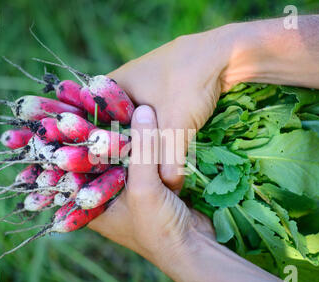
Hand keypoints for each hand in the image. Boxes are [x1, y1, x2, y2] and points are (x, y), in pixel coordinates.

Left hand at [88, 105, 309, 281]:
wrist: (194, 247)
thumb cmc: (158, 227)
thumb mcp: (144, 188)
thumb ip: (143, 149)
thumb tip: (143, 110)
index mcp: (90, 203)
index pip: (75, 166)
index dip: (75, 142)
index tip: (73, 115)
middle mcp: (105, 195)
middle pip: (101, 158)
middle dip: (105, 135)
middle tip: (103, 105)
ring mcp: (128, 190)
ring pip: (124, 157)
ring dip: (128, 138)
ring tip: (123, 107)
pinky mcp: (149, 186)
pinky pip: (144, 161)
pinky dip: (147, 147)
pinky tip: (147, 124)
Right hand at [107, 26, 239, 190]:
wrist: (226, 55)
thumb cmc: (190, 84)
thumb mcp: (176, 126)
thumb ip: (168, 160)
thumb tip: (168, 188)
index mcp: (112, 85)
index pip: (93, 121)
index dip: (98, 147)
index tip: (104, 171)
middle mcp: (121, 84)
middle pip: (112, 123)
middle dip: (120, 148)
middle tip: (124, 174)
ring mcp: (141, 85)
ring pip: (133, 121)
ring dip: (139, 140)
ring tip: (140, 166)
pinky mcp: (160, 90)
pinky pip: (149, 117)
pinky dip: (153, 132)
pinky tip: (158, 149)